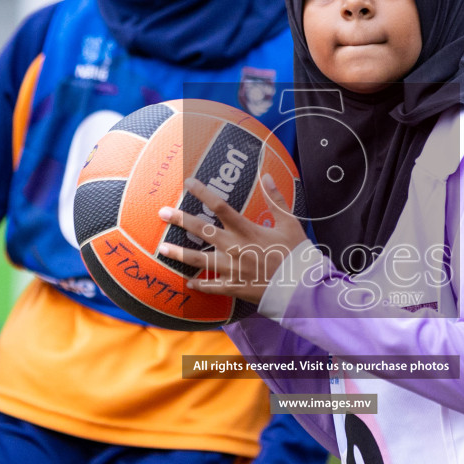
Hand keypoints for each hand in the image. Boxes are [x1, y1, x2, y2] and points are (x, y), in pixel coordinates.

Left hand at [157, 174, 308, 304]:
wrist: (301, 287)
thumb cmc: (297, 254)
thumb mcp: (290, 223)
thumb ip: (276, 199)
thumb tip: (267, 176)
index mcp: (247, 230)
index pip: (220, 206)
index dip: (203, 192)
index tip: (189, 183)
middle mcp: (235, 248)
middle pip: (202, 231)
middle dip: (180, 220)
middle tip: (162, 213)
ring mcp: (232, 269)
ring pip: (199, 260)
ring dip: (179, 254)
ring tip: (162, 249)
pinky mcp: (233, 287)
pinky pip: (211, 287)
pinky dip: (199, 285)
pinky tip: (188, 282)